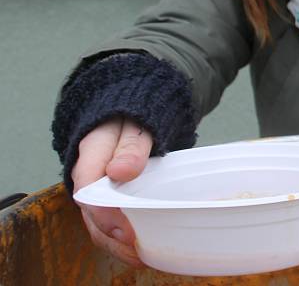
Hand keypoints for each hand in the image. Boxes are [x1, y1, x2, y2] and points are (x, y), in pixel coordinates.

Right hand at [71, 118, 152, 266]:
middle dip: (112, 236)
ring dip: (116, 243)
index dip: (105, 213)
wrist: (130, 113)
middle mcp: (87, 174)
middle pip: (90, 212)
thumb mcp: (136, 126)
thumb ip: (131, 147)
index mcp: (91, 153)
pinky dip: (120, 238)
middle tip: (137, 251)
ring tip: (140, 257)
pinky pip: (108, 221)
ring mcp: (94, 188)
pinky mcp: (106, 197)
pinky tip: (139, 249)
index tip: (126, 230)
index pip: (88, 188)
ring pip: (97, 222)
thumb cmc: (133, 119)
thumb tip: (120, 171)